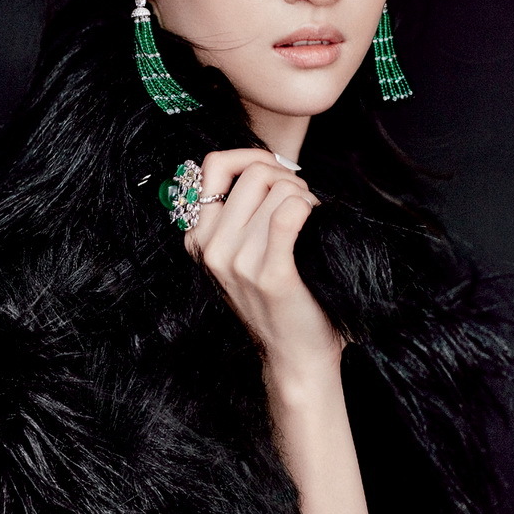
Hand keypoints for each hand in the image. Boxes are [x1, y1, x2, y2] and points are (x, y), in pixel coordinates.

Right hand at [184, 149, 345, 378]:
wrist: (295, 356)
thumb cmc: (278, 300)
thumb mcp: (240, 255)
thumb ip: (238, 212)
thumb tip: (260, 163)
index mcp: (199, 238)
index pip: (212, 164)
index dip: (250, 157)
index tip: (274, 173)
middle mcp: (211, 248)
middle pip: (254, 172)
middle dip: (287, 177)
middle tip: (302, 203)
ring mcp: (237, 262)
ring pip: (279, 188)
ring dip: (305, 197)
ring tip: (310, 222)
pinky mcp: (270, 274)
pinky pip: (291, 212)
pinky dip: (310, 209)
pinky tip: (315, 225)